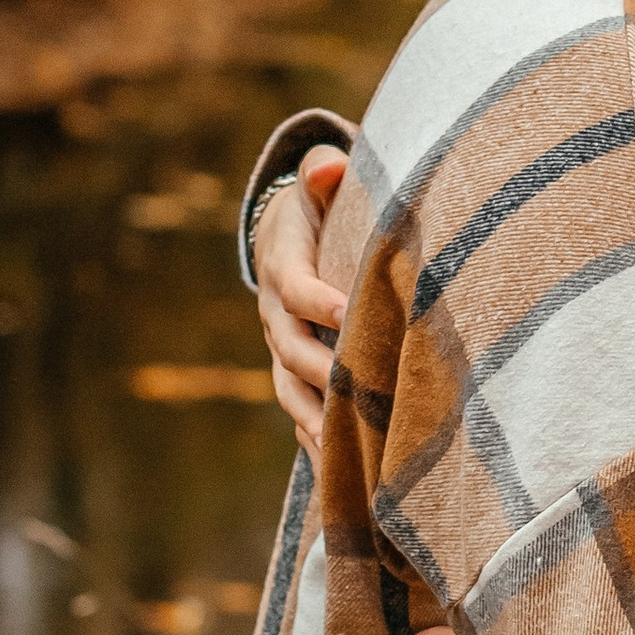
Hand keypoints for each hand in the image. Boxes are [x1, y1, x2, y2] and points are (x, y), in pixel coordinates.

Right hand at [254, 147, 347, 444]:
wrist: (290, 234)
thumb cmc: (321, 205)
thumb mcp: (320, 182)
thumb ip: (324, 173)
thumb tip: (330, 164)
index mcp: (283, 263)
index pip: (296, 286)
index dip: (318, 300)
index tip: (347, 312)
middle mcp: (275, 312)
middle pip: (291, 349)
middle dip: (321, 373)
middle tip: (358, 395)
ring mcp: (282, 347)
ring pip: (291, 388)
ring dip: (317, 420)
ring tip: (347, 450)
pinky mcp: (294, 371)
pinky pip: (301, 409)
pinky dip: (319, 439)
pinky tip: (346, 470)